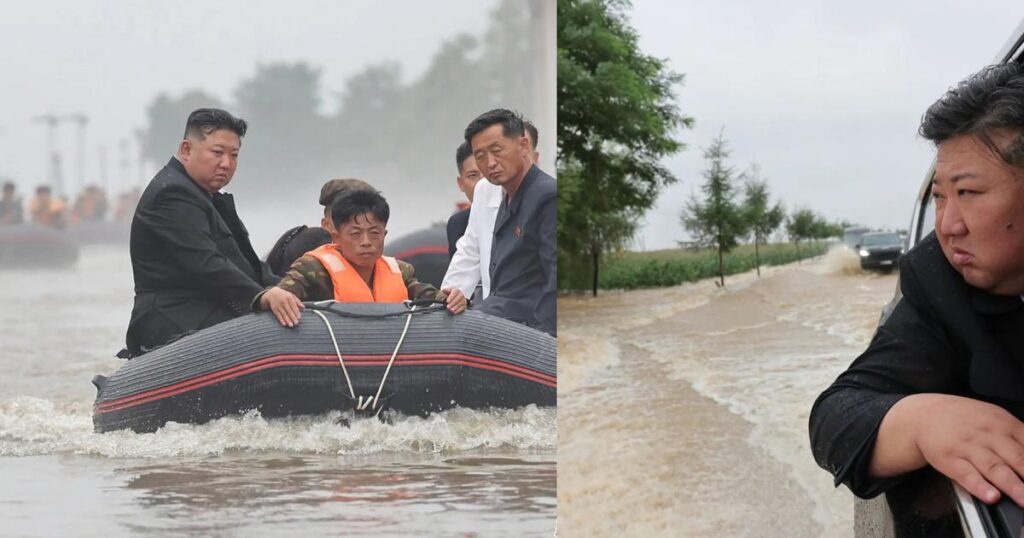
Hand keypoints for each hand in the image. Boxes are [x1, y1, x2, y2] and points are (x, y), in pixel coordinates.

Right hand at [259, 287, 303, 326]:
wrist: (272, 294)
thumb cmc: (285, 296)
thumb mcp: (291, 296)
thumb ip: (298, 302)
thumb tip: (303, 307)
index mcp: (289, 298)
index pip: (293, 306)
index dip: (296, 312)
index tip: (299, 317)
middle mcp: (283, 301)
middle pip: (289, 311)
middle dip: (292, 317)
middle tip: (296, 323)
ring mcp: (278, 305)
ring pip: (284, 314)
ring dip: (287, 320)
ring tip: (291, 325)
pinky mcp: (274, 309)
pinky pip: (278, 315)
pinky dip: (281, 320)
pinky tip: (284, 324)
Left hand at [440, 287, 466, 314]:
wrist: (454, 296)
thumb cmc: (449, 294)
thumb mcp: (446, 291)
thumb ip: (444, 291)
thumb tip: (443, 290)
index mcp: (456, 290)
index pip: (454, 292)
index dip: (451, 297)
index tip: (447, 301)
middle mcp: (461, 294)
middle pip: (458, 298)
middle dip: (453, 303)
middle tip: (448, 307)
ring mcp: (463, 300)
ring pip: (461, 303)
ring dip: (456, 307)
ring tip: (451, 310)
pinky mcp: (464, 305)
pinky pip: (463, 307)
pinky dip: (459, 310)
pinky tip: (455, 312)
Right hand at [873, 393, 1023, 504]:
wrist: (924, 414)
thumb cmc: (963, 419)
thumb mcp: (994, 417)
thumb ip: (1018, 435)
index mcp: (1004, 424)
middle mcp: (988, 435)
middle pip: (1017, 458)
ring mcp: (968, 447)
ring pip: (995, 468)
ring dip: (1012, 485)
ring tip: (1023, 500)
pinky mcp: (949, 459)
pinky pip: (967, 475)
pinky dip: (980, 486)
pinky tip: (991, 496)